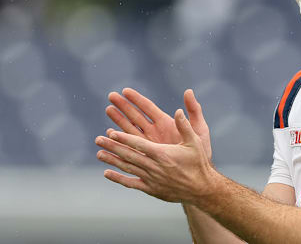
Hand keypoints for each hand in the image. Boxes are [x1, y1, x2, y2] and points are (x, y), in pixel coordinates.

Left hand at [95, 109, 220, 203]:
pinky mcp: (151, 189)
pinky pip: (131, 183)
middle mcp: (154, 166)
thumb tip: (178, 110)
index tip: (111, 132)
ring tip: (99, 153)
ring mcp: (151, 179)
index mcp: (163, 153)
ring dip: (112, 160)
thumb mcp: (195, 141)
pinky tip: (107, 173)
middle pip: (129, 155)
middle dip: (112, 146)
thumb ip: (185, 126)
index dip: (124, 138)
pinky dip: (118, 178)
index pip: (139, 144)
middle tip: (98, 139)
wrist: (202, 189)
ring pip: (128, 168)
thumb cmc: (199, 163)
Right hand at [106, 88, 211, 159]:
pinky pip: (131, 147)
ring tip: (108, 110)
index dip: (137, 99)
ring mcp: (149, 143)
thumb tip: (188, 91)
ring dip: (119, 120)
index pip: (148, 107)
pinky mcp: (146, 155)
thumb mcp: (199, 129)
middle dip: (124, 106)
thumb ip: (194, 111)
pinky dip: (121, 141)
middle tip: (111, 96)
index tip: (125, 90)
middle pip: (136, 116)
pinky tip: (111, 134)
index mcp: (166, 123)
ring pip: (130, 130)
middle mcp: (155, 132)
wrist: (198, 174)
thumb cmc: (202, 151)